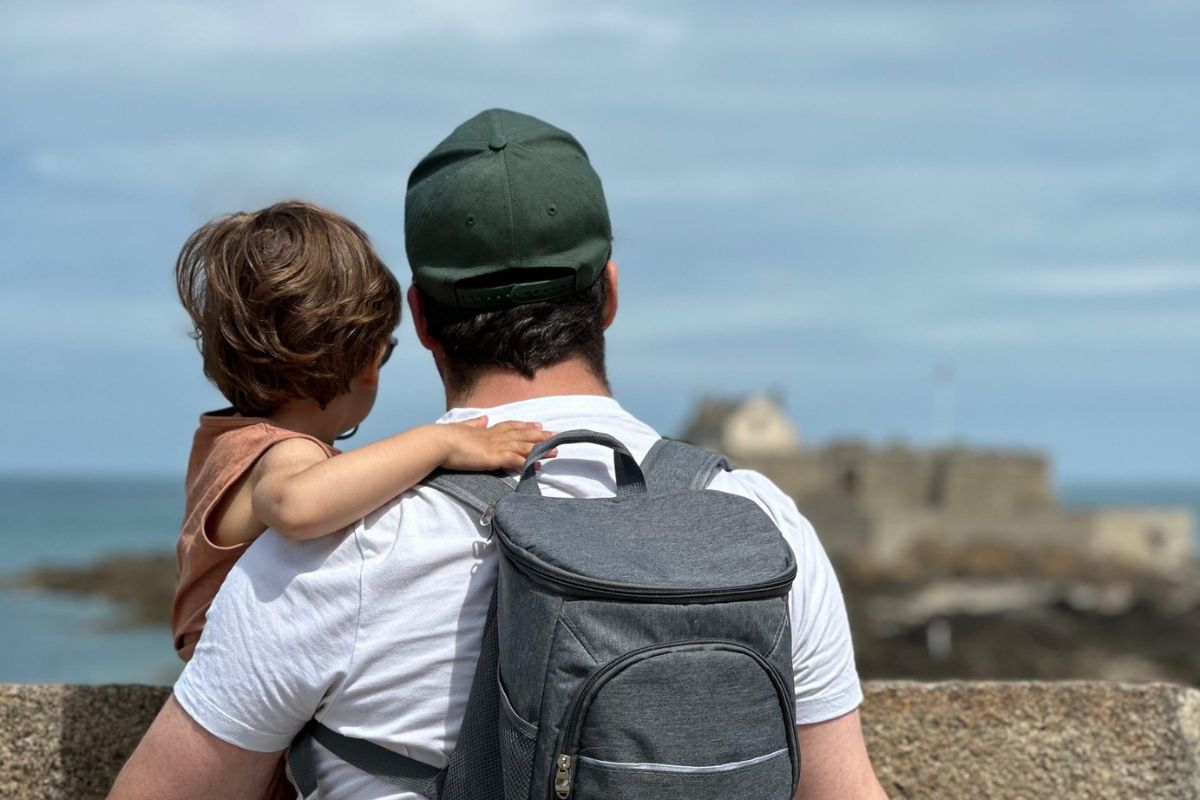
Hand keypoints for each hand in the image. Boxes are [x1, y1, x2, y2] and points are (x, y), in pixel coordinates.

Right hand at [441, 417, 556, 471]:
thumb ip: (474, 424)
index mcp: (487, 430)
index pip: (511, 426)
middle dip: (540, 436)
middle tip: (555, 436)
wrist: (439, 442)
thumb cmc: (446, 437)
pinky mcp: (493, 458)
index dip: (526, 426)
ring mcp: (495, 446)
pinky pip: (514, 460)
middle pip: (522, 435)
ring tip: (554, 452)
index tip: (539, 425)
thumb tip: (483, 419)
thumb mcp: (463, 428)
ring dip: (539, 449)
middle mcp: (494, 436)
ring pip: (523, 447)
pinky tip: (537, 466)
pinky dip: (527, 462)